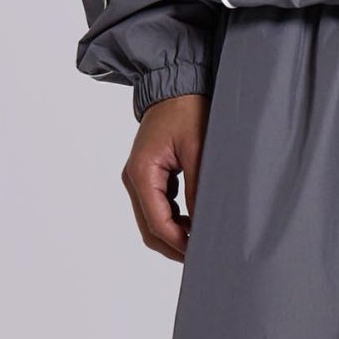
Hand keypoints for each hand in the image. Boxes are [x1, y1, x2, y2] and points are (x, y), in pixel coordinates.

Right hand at [122, 93, 208, 261]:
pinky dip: (174, 218)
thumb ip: (198, 188)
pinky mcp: (149, 174)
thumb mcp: (198, 149)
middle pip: (150, 227)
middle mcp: (135, 178)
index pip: (156, 222)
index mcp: (142, 172)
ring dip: (174, 233)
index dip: (178, 242)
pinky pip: (158, 206)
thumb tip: (203, 223)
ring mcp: (140, 177)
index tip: (202, 252)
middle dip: (174, 244)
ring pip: (153, 219)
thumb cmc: (186, 110)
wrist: (175, 83)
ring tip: (202, 239)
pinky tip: (195, 220)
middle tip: (203, 254)